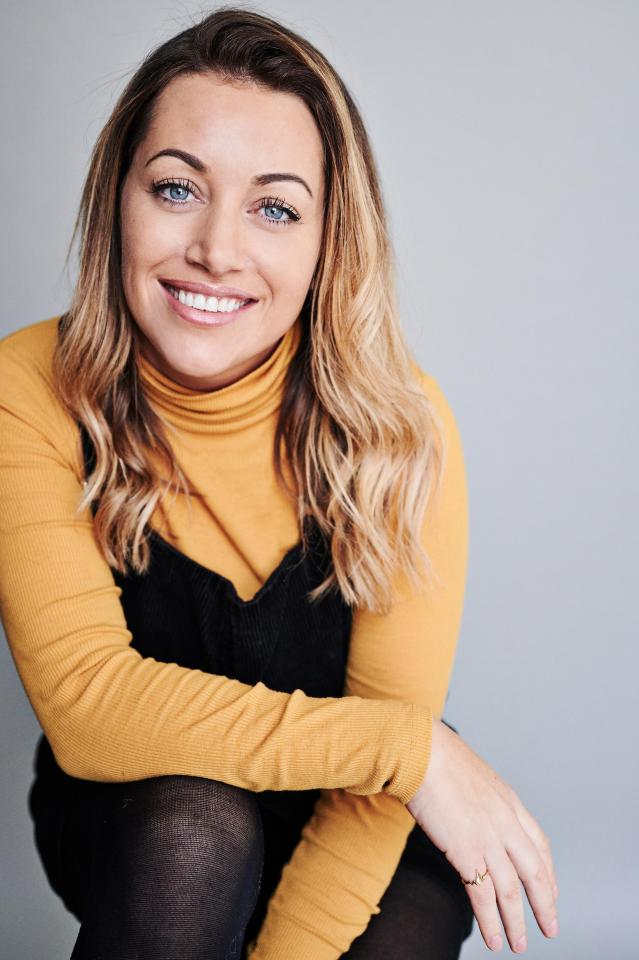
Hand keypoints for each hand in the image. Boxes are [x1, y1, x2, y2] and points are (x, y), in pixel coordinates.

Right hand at [406, 718, 558, 952]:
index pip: (539, 843)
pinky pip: (484, 897)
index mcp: (509, 801)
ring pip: (512, 891)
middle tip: (550, 926)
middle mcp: (506, 822)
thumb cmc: (435, 755)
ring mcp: (488, 838)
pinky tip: (493, 938)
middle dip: (545, 904)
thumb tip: (467, 807)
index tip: (551, 890)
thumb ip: (478, 797)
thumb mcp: (470, 774)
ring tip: (518, 943)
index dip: (548, 871)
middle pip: (535, 872)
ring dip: (516, 922)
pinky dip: (491, 922)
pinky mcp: (466, 852)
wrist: (420, 751)